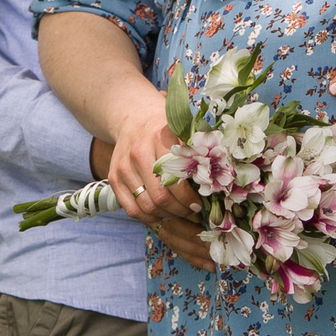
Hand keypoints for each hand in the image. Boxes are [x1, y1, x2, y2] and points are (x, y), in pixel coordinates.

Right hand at [93, 101, 211, 269]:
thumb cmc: (166, 128)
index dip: (189, 198)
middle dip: (180, 211)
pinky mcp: (114, 177)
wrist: (134, 117)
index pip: (176, 179)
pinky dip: (149, 217)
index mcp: (161, 138)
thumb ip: (200, 153)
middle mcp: (139, 153)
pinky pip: (132, 209)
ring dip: (166, 217)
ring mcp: (124, 167)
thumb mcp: (185, 131)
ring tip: (179, 214)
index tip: (200, 204)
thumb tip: (220, 183)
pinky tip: (162, 214)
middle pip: (160, 197)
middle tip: (193, 213)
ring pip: (146, 207)